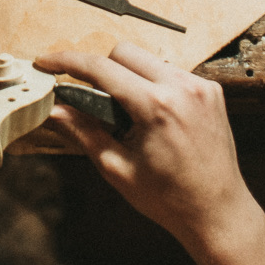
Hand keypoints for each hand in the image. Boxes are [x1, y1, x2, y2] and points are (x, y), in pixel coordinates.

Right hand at [37, 43, 264, 257]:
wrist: (217, 212)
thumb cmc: (169, 199)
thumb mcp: (117, 168)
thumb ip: (83, 133)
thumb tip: (53, 111)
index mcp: (156, 106)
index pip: (101, 68)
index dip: (67, 62)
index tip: (47, 62)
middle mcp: (182, 88)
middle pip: (124, 52)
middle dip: (101, 69)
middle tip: (93, 100)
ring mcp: (201, 87)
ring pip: (149, 60)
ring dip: (130, 76)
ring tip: (127, 114)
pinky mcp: (211, 92)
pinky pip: (172, 73)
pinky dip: (154, 85)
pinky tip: (152, 115)